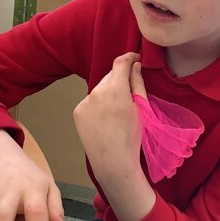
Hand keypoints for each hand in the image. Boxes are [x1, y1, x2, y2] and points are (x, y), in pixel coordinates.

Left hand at [73, 53, 154, 220]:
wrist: (113, 162)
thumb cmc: (132, 137)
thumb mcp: (142, 108)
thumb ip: (137, 83)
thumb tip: (135, 65)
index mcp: (116, 89)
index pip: (120, 62)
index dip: (129, 57)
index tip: (135, 58)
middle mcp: (97, 92)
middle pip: (111, 76)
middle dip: (120, 79)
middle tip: (130, 93)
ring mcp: (85, 102)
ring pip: (100, 88)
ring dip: (109, 92)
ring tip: (117, 110)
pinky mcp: (77, 111)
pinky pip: (91, 100)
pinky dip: (98, 103)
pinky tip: (106, 118)